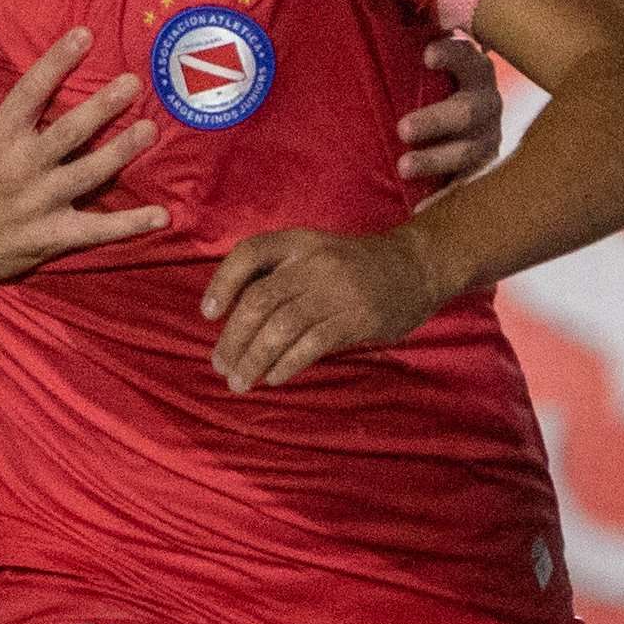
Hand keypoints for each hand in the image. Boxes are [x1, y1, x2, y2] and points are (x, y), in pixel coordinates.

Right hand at [0, 15, 166, 294]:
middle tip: (133, 83)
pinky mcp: (50, 236)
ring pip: (89, 174)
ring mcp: (39, 204)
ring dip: (122, 153)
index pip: (31, 91)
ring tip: (150, 130)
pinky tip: (162, 217)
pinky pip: (96, 231)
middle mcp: (20, 168)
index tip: (86, 34)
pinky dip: (129, 226)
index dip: (58, 61)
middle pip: (70, 133)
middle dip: (103, 107)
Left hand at [201, 224, 450, 391]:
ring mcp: (337, 290)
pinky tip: (273, 378)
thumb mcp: (315, 253)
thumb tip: (231, 319)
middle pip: (259, 300)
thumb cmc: (353, 268)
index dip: (222, 282)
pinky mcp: (358, 317)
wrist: (417, 266)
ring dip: (254, 359)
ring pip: (281, 327)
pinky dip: (287, 364)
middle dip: (233, 338)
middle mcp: (314, 263)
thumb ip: (279, 275)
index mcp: (299, 243)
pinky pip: (312, 344)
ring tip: (240, 381)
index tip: (207, 314)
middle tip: (220, 365)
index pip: (249, 253)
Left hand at [396, 36, 503, 183]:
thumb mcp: (416, 61)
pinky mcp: (480, 171)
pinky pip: (467, 186)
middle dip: (438, 119)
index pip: (468, 58)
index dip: (452, 55)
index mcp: (472, 71)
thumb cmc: (422, 85)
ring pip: (470, 151)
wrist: (449, 126)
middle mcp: (485, 103)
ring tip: (403, 168)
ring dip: (436, 159)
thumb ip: (404, 30)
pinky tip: (420, 208)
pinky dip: (443, 196)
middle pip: (470, 110)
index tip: (427, 54)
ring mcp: (487, 139)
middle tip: (403, 128)